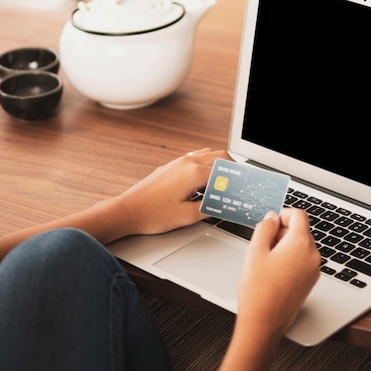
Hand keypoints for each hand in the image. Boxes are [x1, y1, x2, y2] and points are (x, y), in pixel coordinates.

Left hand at [116, 147, 230, 234]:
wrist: (127, 211)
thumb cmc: (152, 214)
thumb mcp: (187, 217)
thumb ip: (209, 208)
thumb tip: (221, 204)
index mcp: (194, 173)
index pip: (225, 170)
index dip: (237, 178)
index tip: (243, 186)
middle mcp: (187, 162)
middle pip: (220, 156)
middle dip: (232, 167)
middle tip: (238, 182)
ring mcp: (178, 162)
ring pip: (207, 153)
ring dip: (218, 163)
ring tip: (223, 180)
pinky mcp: (171, 166)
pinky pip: (195, 157)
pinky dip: (206, 164)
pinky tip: (204, 180)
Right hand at [218, 208, 319, 370]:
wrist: (264, 325)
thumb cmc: (258, 291)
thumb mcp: (255, 251)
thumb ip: (265, 227)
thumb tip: (272, 217)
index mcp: (301, 244)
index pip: (299, 214)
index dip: (283, 214)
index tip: (270, 222)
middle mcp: (312, 255)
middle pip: (300, 230)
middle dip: (282, 232)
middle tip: (263, 245)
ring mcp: (313, 270)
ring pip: (301, 245)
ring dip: (285, 246)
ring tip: (267, 261)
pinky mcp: (310, 282)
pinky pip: (302, 260)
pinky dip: (290, 259)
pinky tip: (273, 272)